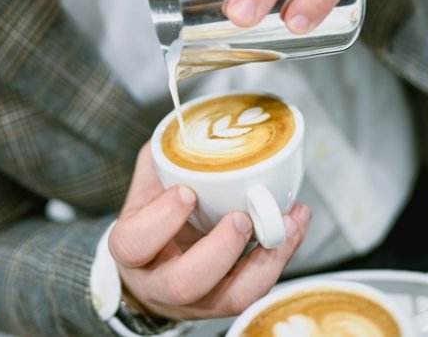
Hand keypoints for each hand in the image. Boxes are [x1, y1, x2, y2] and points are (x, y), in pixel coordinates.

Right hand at [108, 143, 310, 320]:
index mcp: (131, 249)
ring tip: (287, 222)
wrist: (157, 263)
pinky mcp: (227, 302)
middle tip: (242, 218)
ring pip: (230, 298)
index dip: (162, 221)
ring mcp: (196, 301)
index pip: (134, 243)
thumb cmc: (154, 215)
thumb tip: (196, 124)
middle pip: (184, 283)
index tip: (187, 192)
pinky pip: (257, 290)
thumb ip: (167, 156)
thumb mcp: (150, 183)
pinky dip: (281, 257)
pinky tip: (295, 225)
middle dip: (219, 251)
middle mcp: (159, 283)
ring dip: (265, 261)